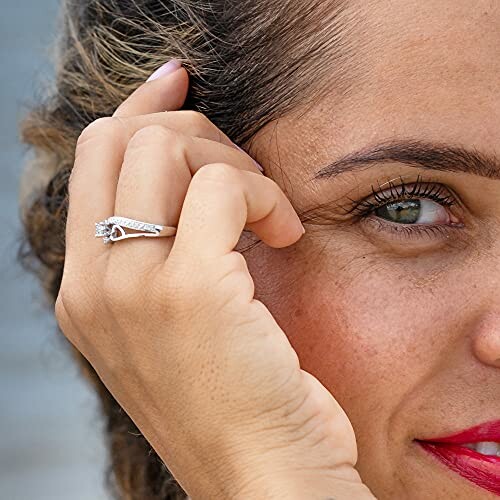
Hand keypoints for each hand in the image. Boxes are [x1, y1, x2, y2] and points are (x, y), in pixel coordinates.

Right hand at [55, 62, 375, 499]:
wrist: (261, 477)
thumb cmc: (234, 397)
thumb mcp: (179, 319)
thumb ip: (164, 247)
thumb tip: (184, 173)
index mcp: (87, 290)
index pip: (94, 160)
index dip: (138, 108)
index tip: (178, 82)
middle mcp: (96, 284)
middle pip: (123, 139)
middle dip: (194, 134)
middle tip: (241, 177)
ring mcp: (133, 287)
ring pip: (166, 149)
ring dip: (232, 163)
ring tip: (265, 211)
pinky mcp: (190, 290)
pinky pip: (221, 187)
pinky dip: (263, 194)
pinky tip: (283, 232)